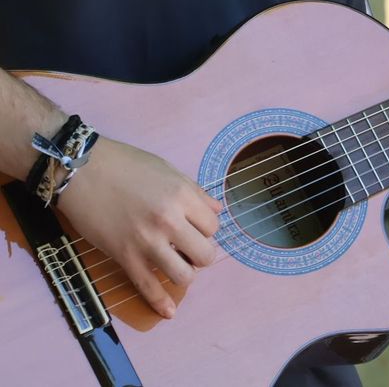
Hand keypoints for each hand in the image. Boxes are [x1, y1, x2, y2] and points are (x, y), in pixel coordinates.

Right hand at [54, 137, 221, 317]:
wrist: (82, 172)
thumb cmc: (126, 166)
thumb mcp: (169, 170)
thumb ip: (195, 193)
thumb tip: (216, 212)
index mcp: (183, 197)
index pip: (213, 226)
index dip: (206, 229)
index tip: (194, 227)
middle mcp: (169, 221)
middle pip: (205, 254)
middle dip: (200, 254)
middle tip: (188, 248)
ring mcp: (146, 242)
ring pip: (183, 275)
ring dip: (184, 273)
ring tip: (176, 264)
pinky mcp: (124, 257)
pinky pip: (148, 287)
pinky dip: (160, 303)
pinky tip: (168, 312)